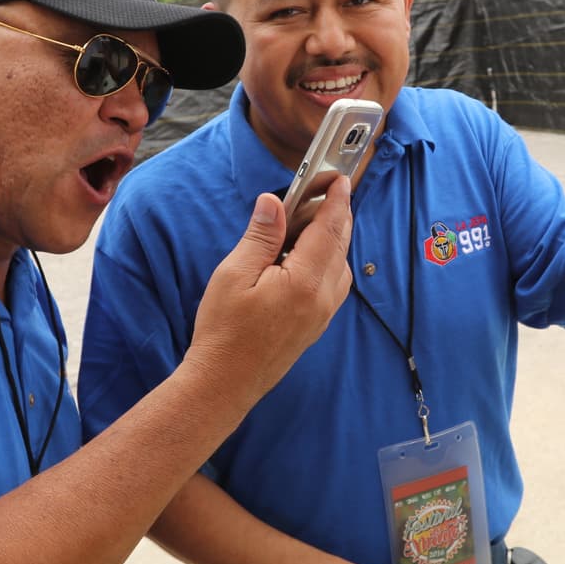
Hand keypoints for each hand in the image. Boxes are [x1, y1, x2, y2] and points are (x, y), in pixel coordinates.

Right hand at [187, 175, 353, 406]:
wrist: (225, 384)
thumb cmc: (224, 331)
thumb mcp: (235, 274)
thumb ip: (261, 236)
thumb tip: (274, 202)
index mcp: (305, 281)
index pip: (329, 229)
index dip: (336, 200)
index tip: (339, 179)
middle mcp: (323, 298)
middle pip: (340, 245)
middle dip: (336, 215)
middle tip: (320, 193)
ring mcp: (323, 314)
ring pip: (341, 264)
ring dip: (331, 239)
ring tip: (305, 223)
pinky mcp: (317, 325)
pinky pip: (334, 284)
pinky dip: (328, 261)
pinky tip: (304, 257)